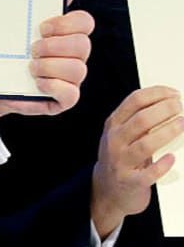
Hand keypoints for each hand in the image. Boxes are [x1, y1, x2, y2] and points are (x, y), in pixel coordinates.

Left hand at [0, 6, 92, 129]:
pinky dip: (54, 86)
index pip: (84, 22)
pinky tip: (37, 83)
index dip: (67, 23)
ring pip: (78, 69)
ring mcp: (70, 78)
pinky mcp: (63, 99)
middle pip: (83, 45)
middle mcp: (72, 55)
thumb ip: (31, 1)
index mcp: (65, 34)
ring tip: (30, 67)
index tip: (41, 28)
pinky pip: (72, 94)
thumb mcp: (12, 25)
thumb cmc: (4, 50)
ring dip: (50, 66)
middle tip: (32, 49)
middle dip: (54, 46)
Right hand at [91, 86, 183, 237]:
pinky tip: (171, 158)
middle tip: (180, 106)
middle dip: (164, 110)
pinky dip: (161, 165)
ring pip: (145, 144)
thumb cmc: (120, 157)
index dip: (156, 94)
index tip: (174, 93)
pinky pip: (148, 173)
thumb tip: (167, 103)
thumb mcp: (121, 134)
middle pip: (141, 120)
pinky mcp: (131, 181)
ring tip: (182, 124)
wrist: (107, 190)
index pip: (134, 101)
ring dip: (167, 132)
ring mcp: (121, 161)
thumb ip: (137, 120)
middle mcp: (115, 141)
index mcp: (113, 125)